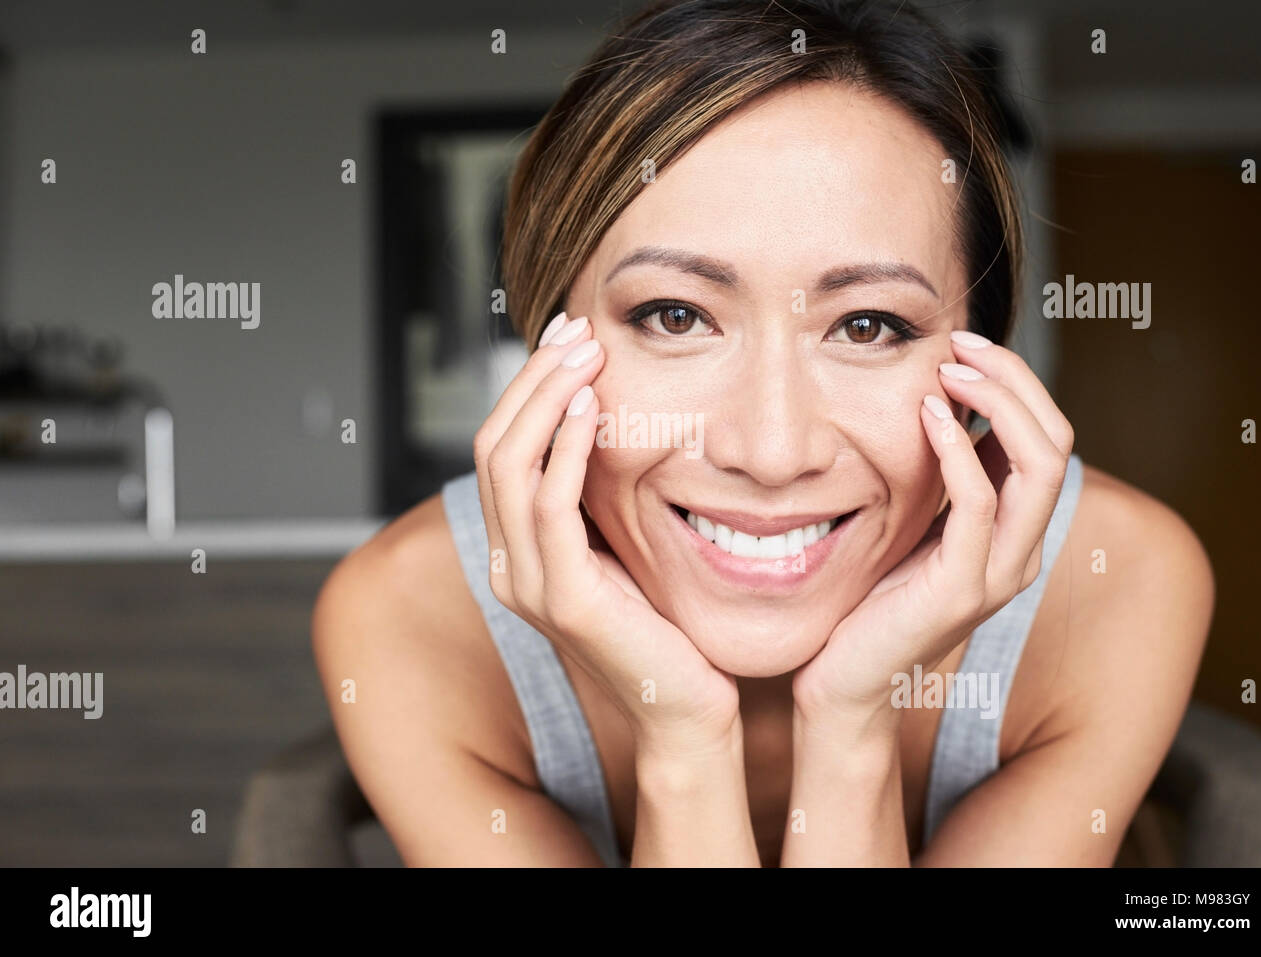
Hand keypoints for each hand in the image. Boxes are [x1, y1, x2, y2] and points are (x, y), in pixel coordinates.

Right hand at [473, 313, 740, 751]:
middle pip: (492, 447)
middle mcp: (508, 566)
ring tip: (584, 352)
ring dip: (545, 399)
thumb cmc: (666, 626)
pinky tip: (588, 410)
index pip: (499, 451)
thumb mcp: (621, 547)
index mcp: (517, 552)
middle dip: (531, 379)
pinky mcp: (563, 600)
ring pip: (509, 467)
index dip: (526, 388)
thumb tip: (605, 420)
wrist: (685, 707)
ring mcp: (528, 585)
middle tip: (575, 329)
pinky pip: (549, 506)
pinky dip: (564, 450)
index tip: (566, 338)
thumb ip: (598, 498)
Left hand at [791, 330, 1074, 731]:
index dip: (1016, 383)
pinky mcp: (962, 589)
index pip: (1049, 439)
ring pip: (1038, 467)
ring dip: (996, 403)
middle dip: (1015, 380)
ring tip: (949, 369)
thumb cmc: (868, 599)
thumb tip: (938, 402)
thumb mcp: (913, 526)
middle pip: (1057, 442)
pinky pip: (979, 504)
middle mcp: (1021, 552)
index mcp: (1015, 533)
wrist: (843, 681)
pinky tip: (928, 414)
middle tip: (961, 342)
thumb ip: (940, 480)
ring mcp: (997, 573)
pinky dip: (959, 448)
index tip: (963, 345)